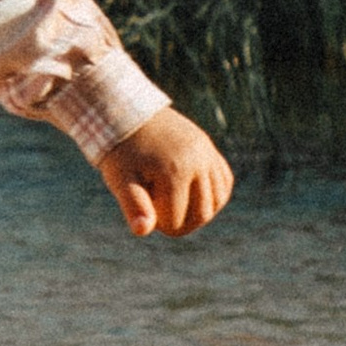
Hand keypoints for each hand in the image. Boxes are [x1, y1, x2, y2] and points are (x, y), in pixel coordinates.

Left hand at [98, 108, 233, 239]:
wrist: (128, 115)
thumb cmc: (122, 152)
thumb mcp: (121, 180)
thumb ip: (134, 206)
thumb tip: (142, 231)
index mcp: (175, 171)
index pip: (176, 222)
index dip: (157, 224)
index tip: (143, 211)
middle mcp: (198, 161)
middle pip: (203, 214)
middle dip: (181, 223)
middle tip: (159, 214)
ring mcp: (207, 153)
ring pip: (217, 200)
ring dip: (199, 211)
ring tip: (175, 204)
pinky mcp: (210, 148)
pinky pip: (224, 182)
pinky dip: (213, 195)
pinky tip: (193, 195)